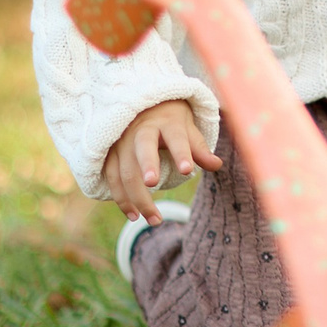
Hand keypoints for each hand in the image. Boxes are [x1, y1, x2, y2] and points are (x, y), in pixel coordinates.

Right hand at [101, 99, 222, 223]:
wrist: (143, 107)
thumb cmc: (171, 122)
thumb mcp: (188, 129)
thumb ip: (199, 148)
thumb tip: (217, 165)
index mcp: (166, 123)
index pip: (176, 136)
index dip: (181, 152)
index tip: (188, 170)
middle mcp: (141, 130)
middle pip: (143, 148)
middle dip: (147, 164)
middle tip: (153, 182)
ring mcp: (122, 143)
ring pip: (126, 169)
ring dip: (137, 196)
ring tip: (154, 219)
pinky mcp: (110, 154)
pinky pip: (112, 178)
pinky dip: (121, 198)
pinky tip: (133, 215)